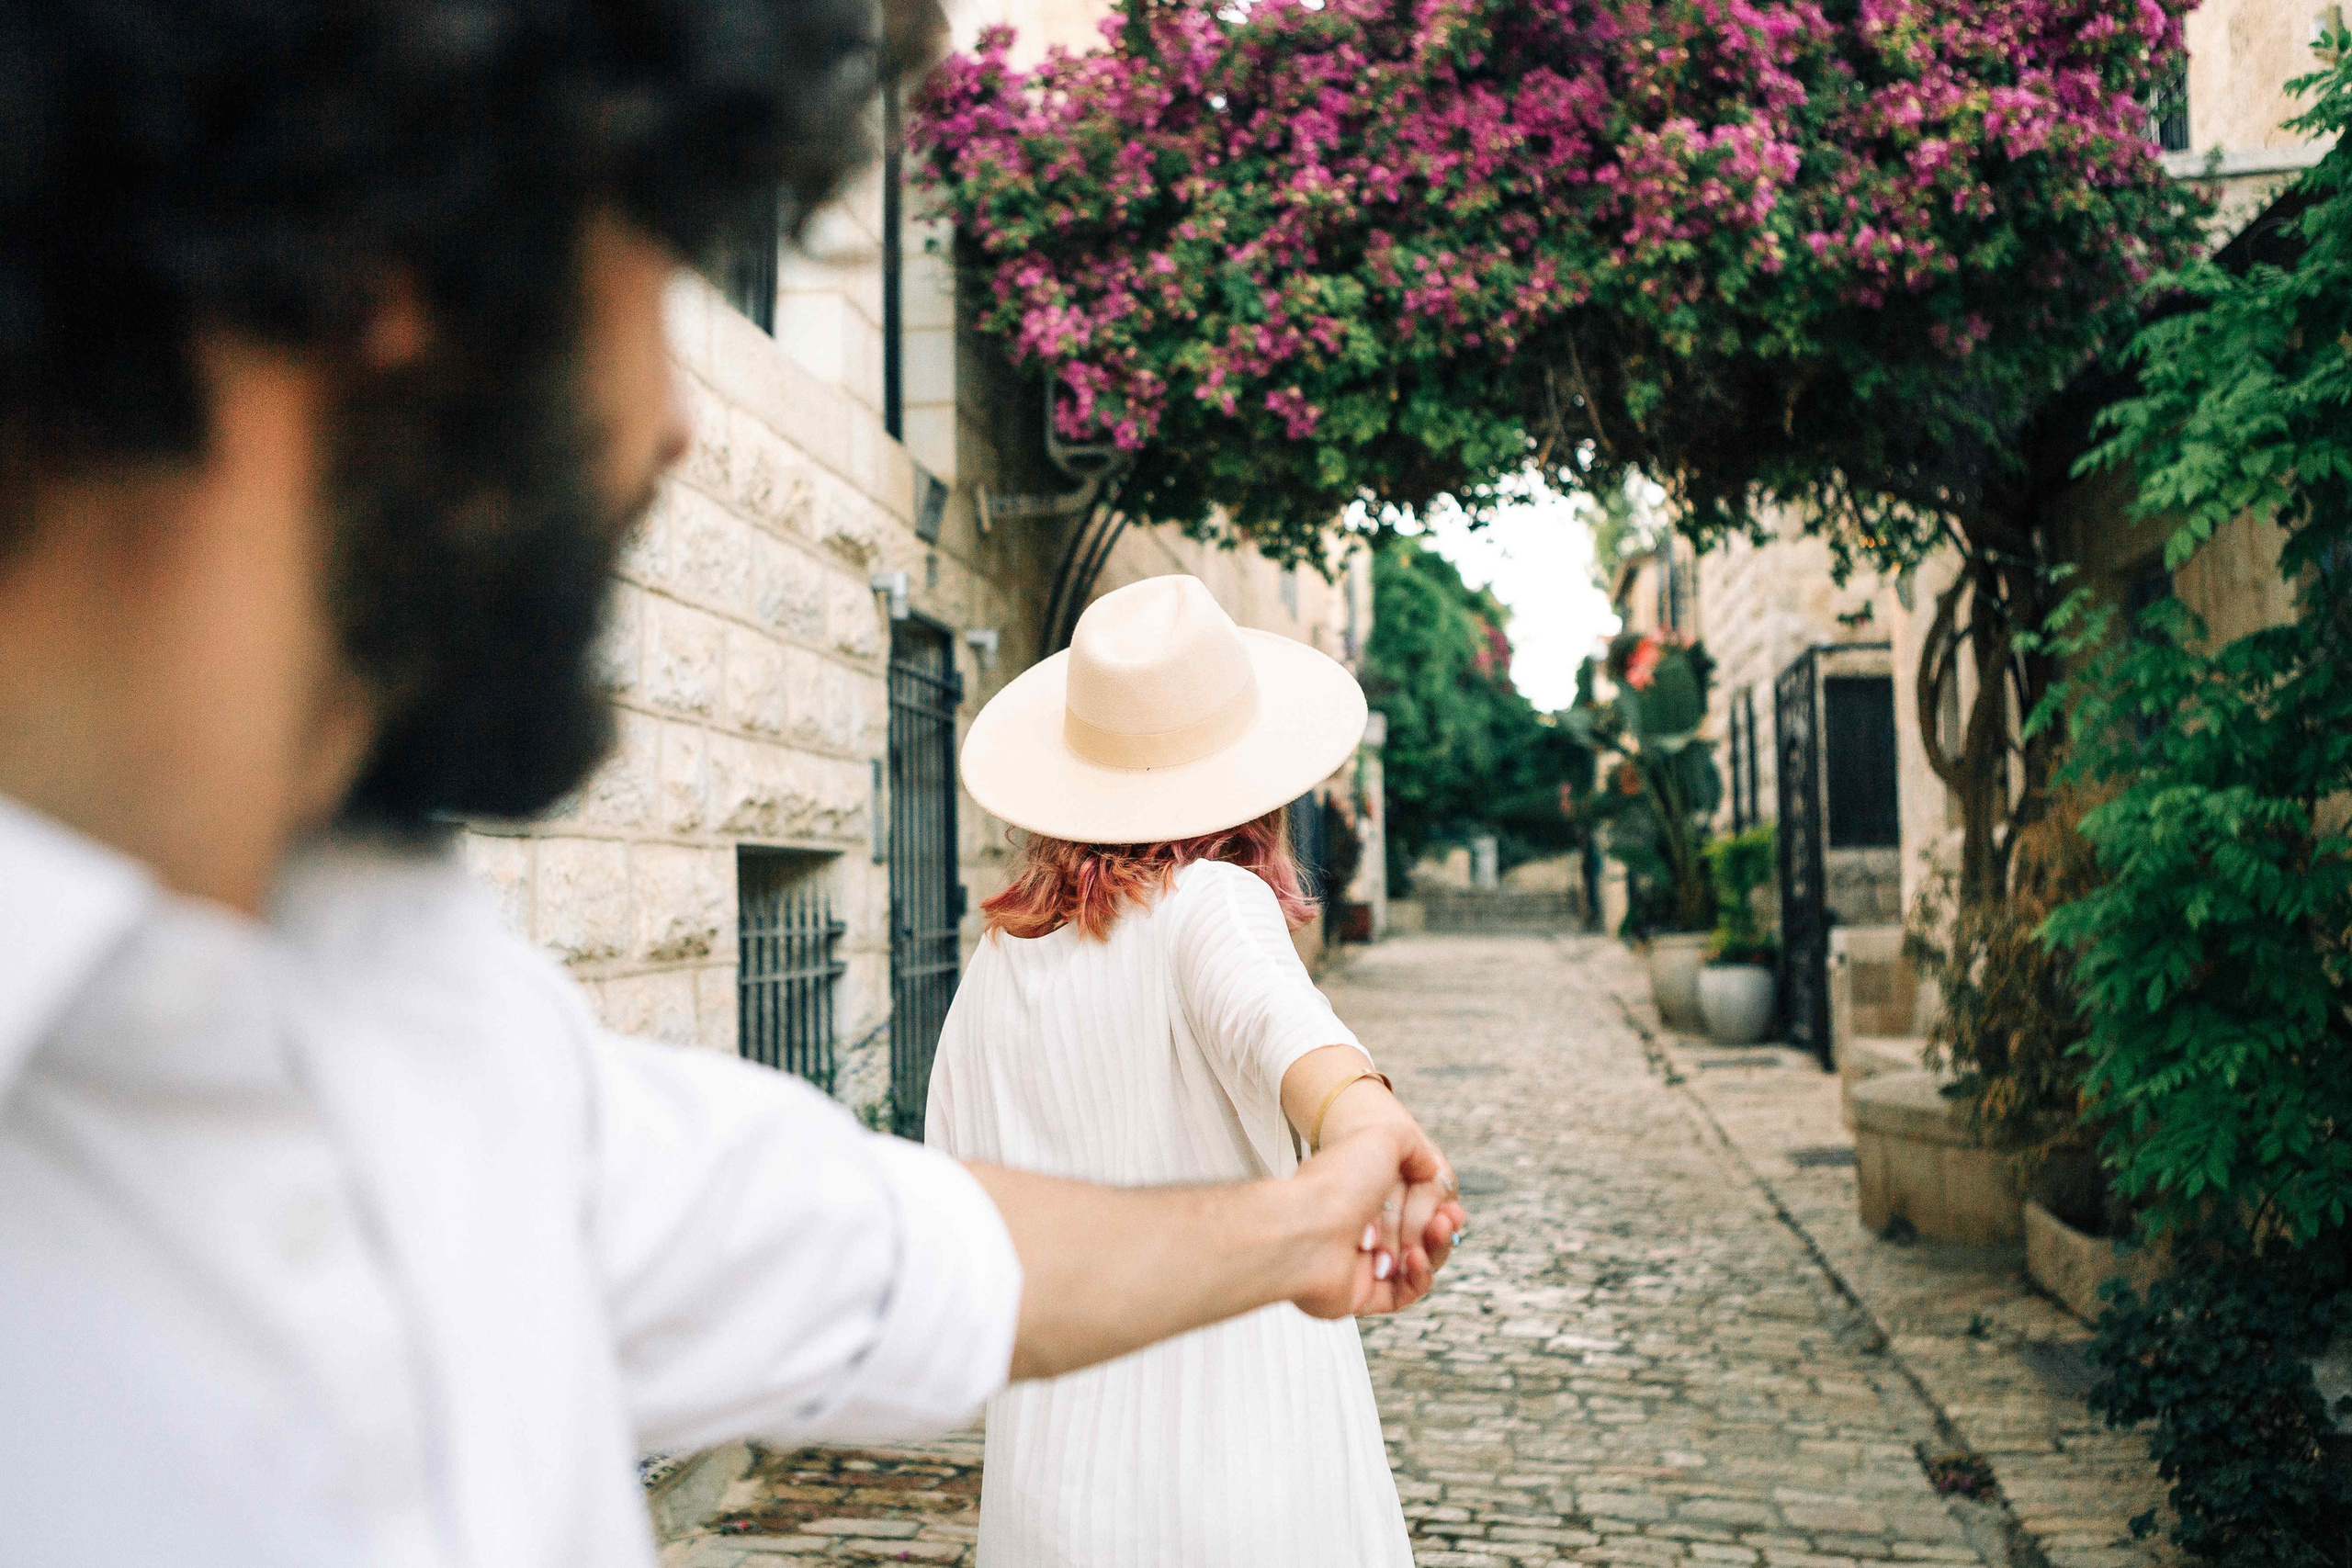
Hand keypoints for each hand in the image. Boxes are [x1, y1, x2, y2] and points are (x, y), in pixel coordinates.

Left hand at [1288, 1122, 1468, 1318]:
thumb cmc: (1338, 1182)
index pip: (1412, 1205)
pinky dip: (1418, 1277)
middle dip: (1438, 1227)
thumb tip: (1430, 1169)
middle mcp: (1361, 1229)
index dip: (1436, 1206)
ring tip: (1435, 1232)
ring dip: (1433, 1249)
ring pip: (1415, 1265)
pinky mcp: (1361, 1296)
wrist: (1305, 1226)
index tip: (1449, 1204)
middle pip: (1418, 1236)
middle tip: (1445, 1218)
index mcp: (1362, 1195)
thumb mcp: (1382, 1138)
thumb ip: (1413, 1147)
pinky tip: (1415, 1258)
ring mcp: (1361, 1264)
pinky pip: (1403, 1294)